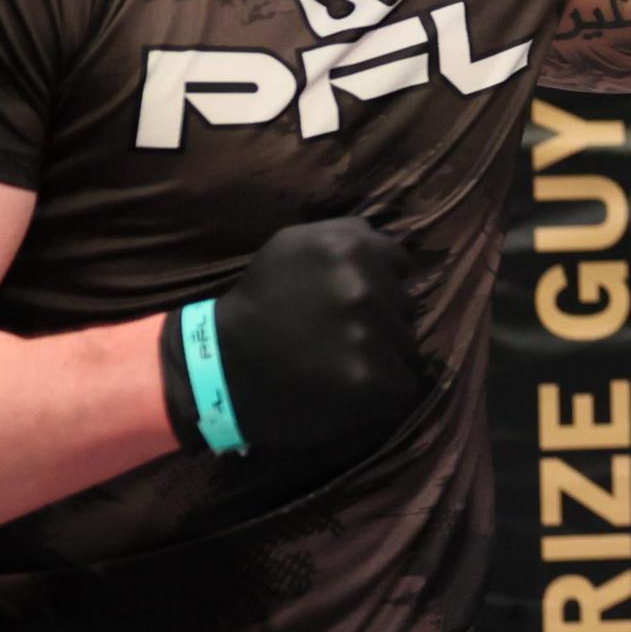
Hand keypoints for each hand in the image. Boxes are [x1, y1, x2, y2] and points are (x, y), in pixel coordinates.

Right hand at [159, 219, 430, 460]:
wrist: (221, 370)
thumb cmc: (260, 306)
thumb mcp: (293, 246)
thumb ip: (348, 239)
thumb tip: (399, 256)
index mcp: (346, 244)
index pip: (401, 264)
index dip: (381, 285)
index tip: (353, 303)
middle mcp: (360, 283)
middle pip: (407, 308)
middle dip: (383, 322)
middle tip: (339, 337)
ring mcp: (367, 332)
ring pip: (409, 347)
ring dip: (384, 357)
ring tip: (341, 363)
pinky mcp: (372, 378)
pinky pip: (405, 385)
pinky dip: (384, 392)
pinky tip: (350, 389)